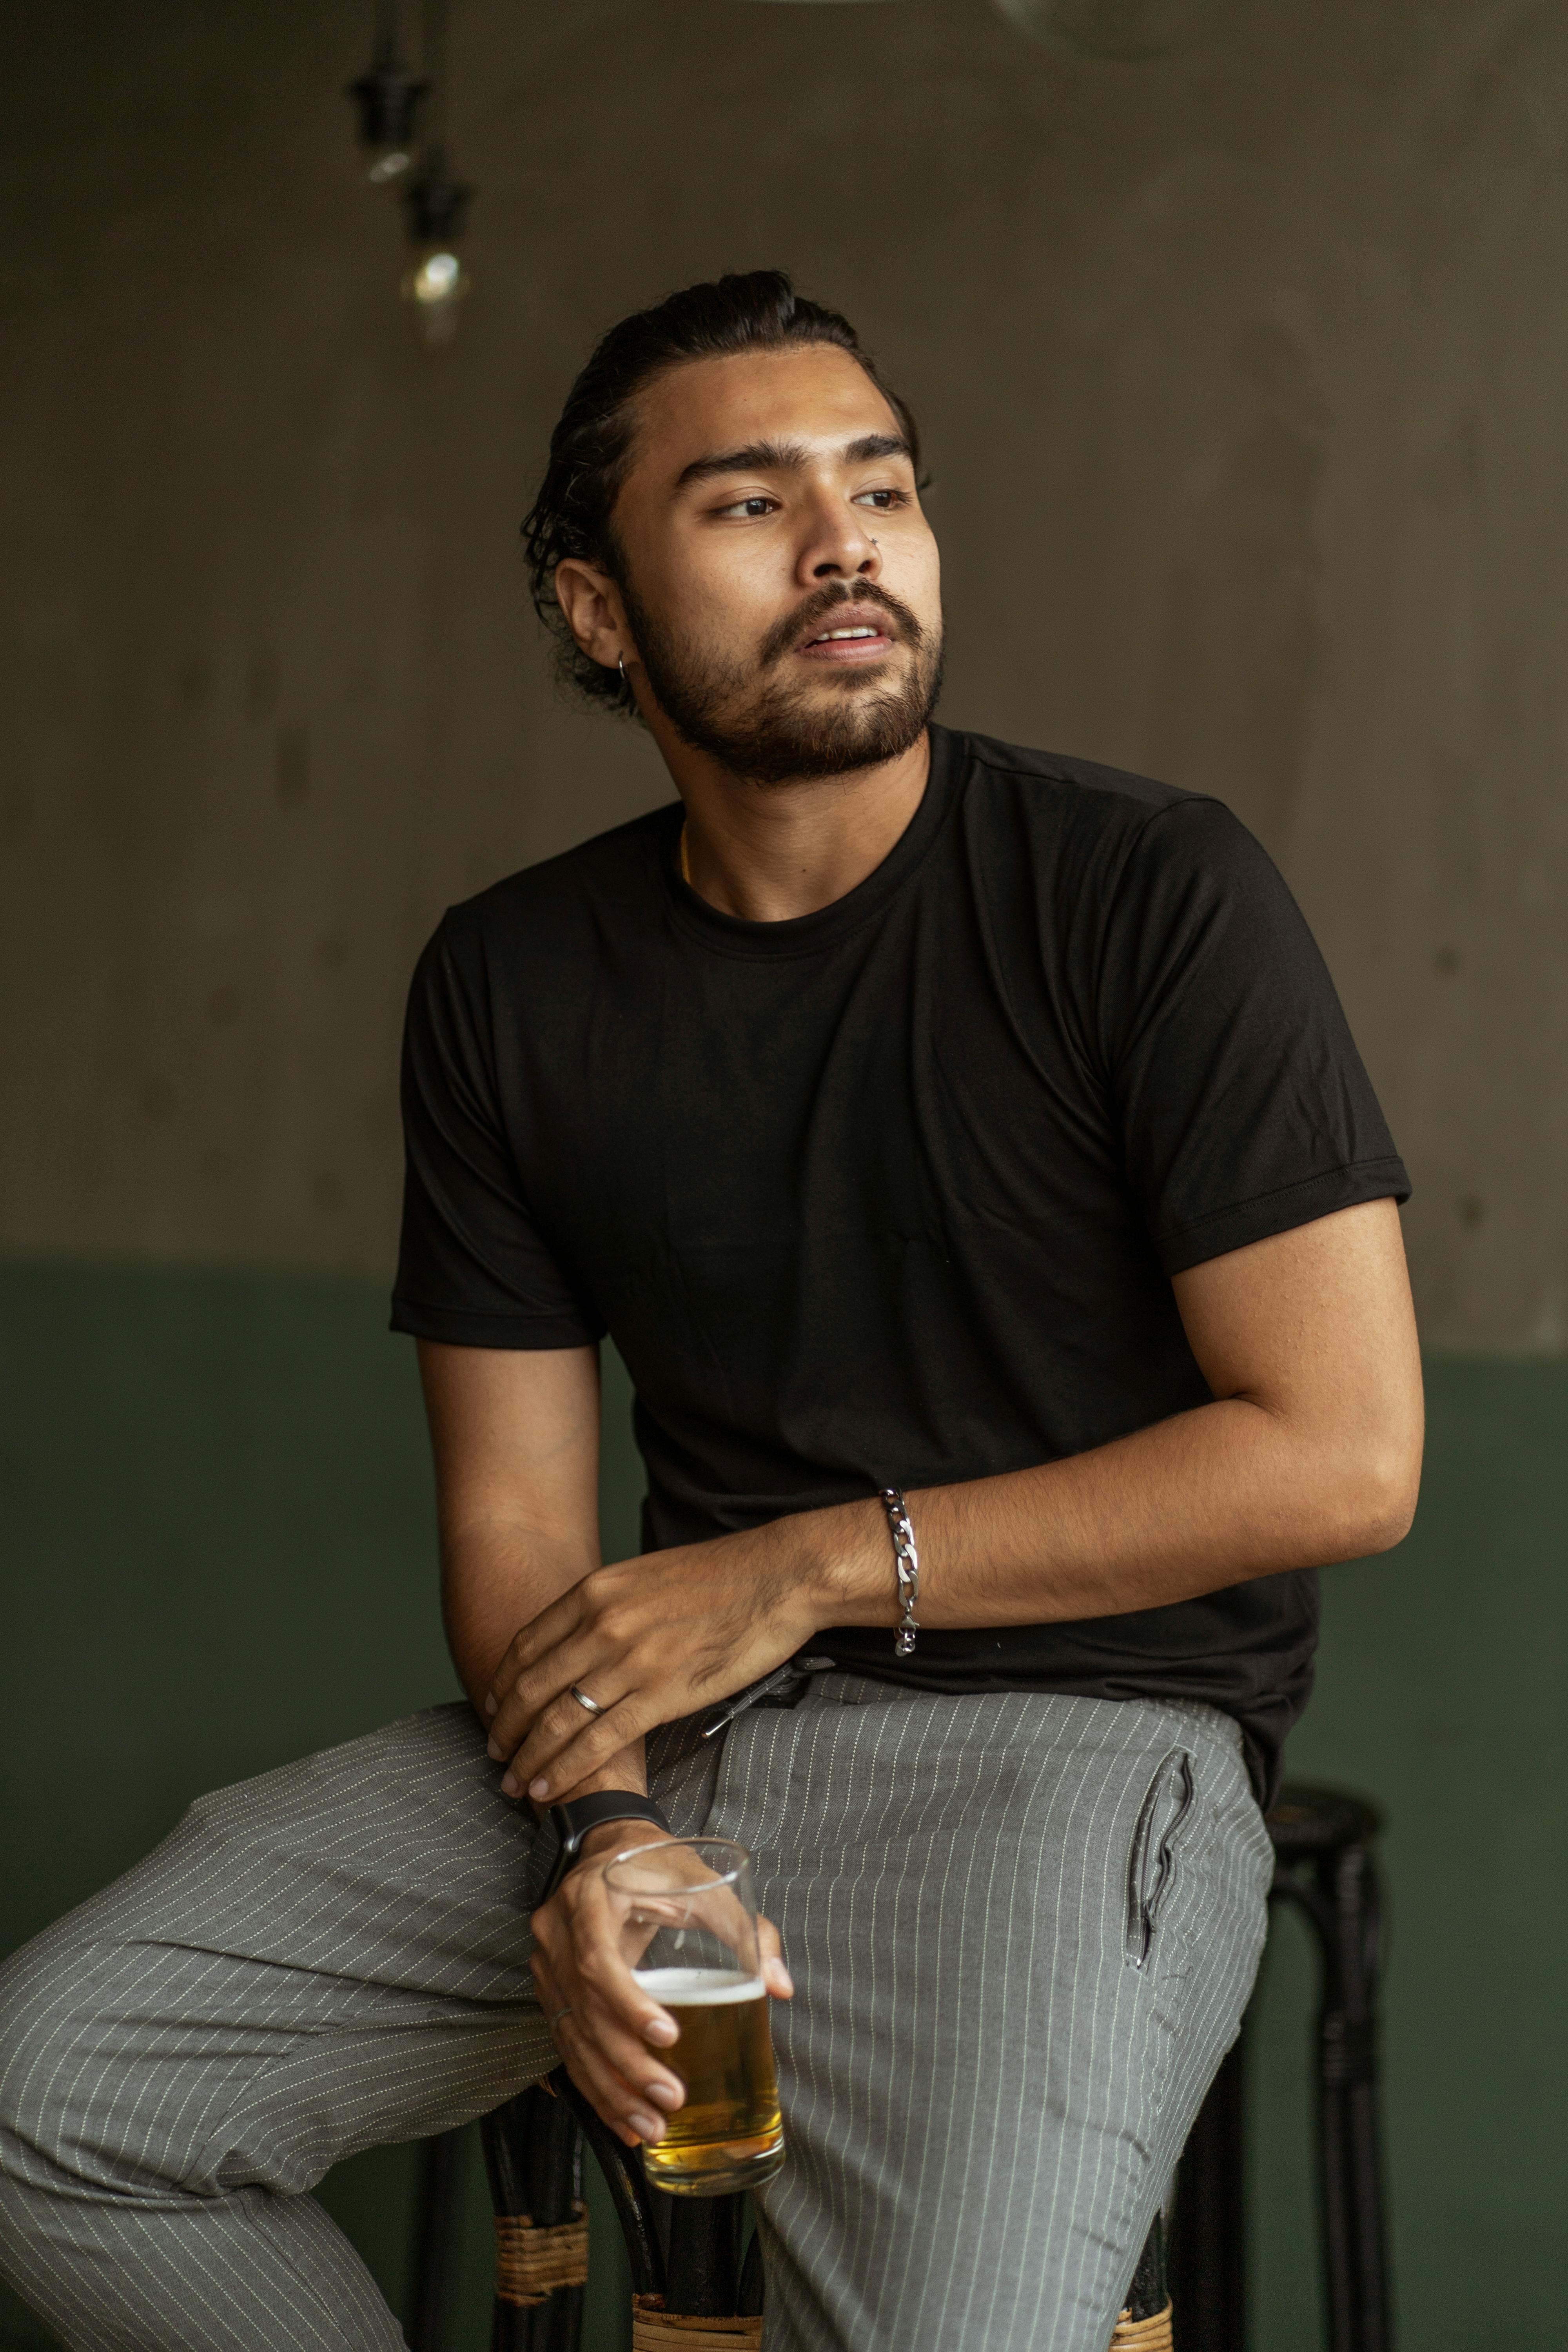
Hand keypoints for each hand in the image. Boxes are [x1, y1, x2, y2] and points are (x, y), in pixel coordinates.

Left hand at [485, 1518, 847, 1802]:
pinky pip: (596, 1741)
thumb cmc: (720, 1577)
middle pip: (531, 1688)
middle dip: (505, 1728)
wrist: (777, 1577)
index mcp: (595, 1592)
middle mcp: (601, 1625)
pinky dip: (565, 1768)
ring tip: (514, 1782)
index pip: (526, 1646)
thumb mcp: (645, 1576)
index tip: (493, 1707)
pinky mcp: (660, 1695)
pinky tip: (549, 1786)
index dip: (501, 1684)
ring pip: (556, 1720)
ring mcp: (628, 1662)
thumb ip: (607, 1606)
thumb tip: (582, 1640)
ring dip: (528, 1757)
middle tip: (495, 1754)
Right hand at [530, 1822, 792, 2145]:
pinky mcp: (549, 1990)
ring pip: (571, 2037)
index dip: (628, 2005)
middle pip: (584, 2010)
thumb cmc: (660, 1865)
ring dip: (610, 2089)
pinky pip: (566, 2044)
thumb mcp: (704, 1884)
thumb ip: (746, 1929)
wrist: (609, 1845)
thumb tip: (779, 1986)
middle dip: (626, 2064)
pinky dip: (595, 2085)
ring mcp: (546, 1964)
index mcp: (589, 1900)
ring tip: (649, 2129)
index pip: (597, 1961)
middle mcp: (557, 1933)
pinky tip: (622, 2119)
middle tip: (668, 2099)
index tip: (668, 2036)